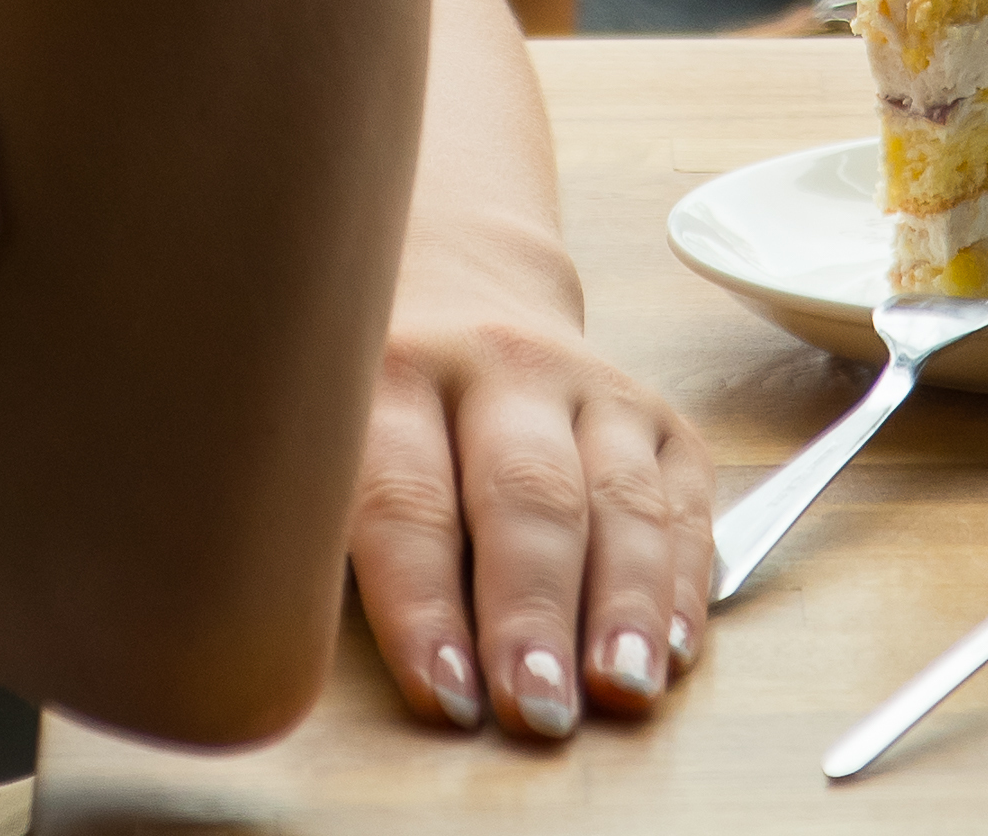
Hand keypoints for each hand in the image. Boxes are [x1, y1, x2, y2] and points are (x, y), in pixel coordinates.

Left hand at [350, 250, 714, 741]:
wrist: (458, 277)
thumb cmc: (370, 402)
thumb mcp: (324, 438)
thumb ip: (322, 530)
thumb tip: (303, 664)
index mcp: (389, 375)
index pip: (407, 503)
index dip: (425, 608)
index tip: (444, 700)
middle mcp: (495, 365)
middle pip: (525, 496)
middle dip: (535, 611)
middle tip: (538, 710)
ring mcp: (586, 382)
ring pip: (618, 498)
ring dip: (627, 602)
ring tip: (624, 688)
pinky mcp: (654, 412)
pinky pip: (682, 499)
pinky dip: (684, 578)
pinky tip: (675, 650)